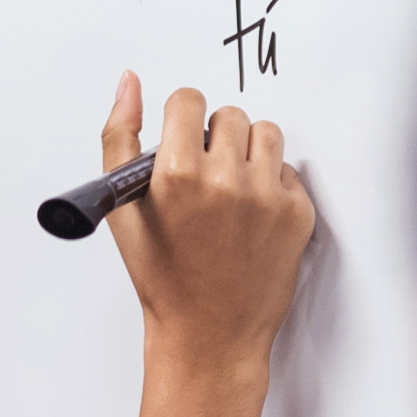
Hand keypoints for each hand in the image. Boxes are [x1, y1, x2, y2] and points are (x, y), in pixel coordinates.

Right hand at [99, 72, 318, 361]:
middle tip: (204, 177)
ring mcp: (267, 197)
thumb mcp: (122, 209)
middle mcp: (226, 181)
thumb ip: (119, 136)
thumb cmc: (163, 277)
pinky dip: (271, 184)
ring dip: (247, 153)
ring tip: (230, 189)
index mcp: (178, 174)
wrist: (208, 333)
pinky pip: (289, 170)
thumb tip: (129, 82)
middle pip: (229, 115)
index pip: (189, 101)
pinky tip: (251, 215)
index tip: (181, 144)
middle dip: (214, 139)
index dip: (181, 121)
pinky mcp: (298, 213)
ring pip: (265, 133)